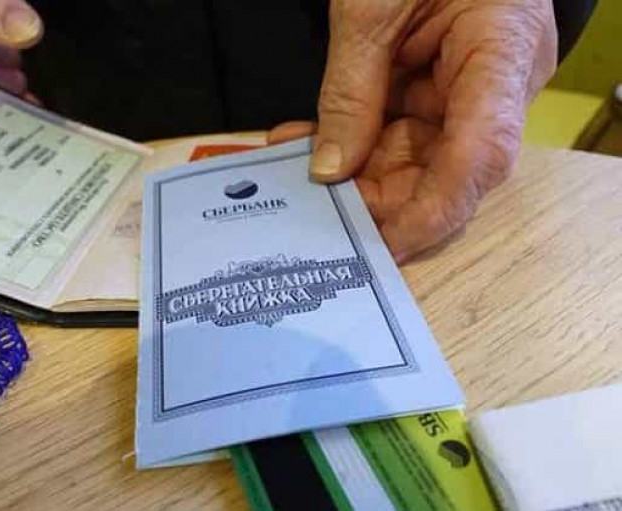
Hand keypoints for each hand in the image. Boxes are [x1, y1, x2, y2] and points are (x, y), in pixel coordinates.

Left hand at [269, 0, 556, 262]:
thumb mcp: (371, 7)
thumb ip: (351, 91)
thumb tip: (329, 170)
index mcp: (503, 49)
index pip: (482, 153)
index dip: (436, 210)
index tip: (385, 244)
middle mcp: (495, 83)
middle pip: (445, 169)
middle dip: (379, 195)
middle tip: (316, 207)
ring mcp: (467, 90)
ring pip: (415, 159)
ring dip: (353, 170)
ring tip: (293, 162)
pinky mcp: (438, 91)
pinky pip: (397, 132)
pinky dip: (352, 142)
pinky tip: (304, 141)